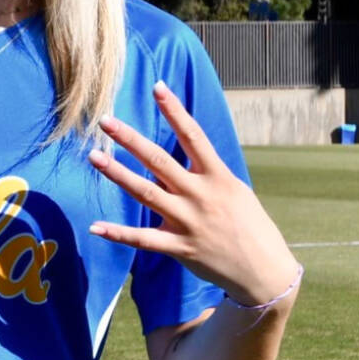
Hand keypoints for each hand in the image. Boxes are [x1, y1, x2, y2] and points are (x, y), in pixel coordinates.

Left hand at [87, 81, 298, 305]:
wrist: (264, 272)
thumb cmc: (250, 226)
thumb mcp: (234, 190)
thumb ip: (206, 173)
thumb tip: (182, 155)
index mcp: (218, 177)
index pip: (193, 135)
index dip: (175, 110)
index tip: (158, 87)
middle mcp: (200, 195)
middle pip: (159, 160)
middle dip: (130, 139)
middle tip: (105, 120)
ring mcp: (188, 221)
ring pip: (145, 193)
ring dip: (117, 173)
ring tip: (94, 157)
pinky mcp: (179, 247)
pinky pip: (143, 239)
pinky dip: (118, 233)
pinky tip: (95, 226)